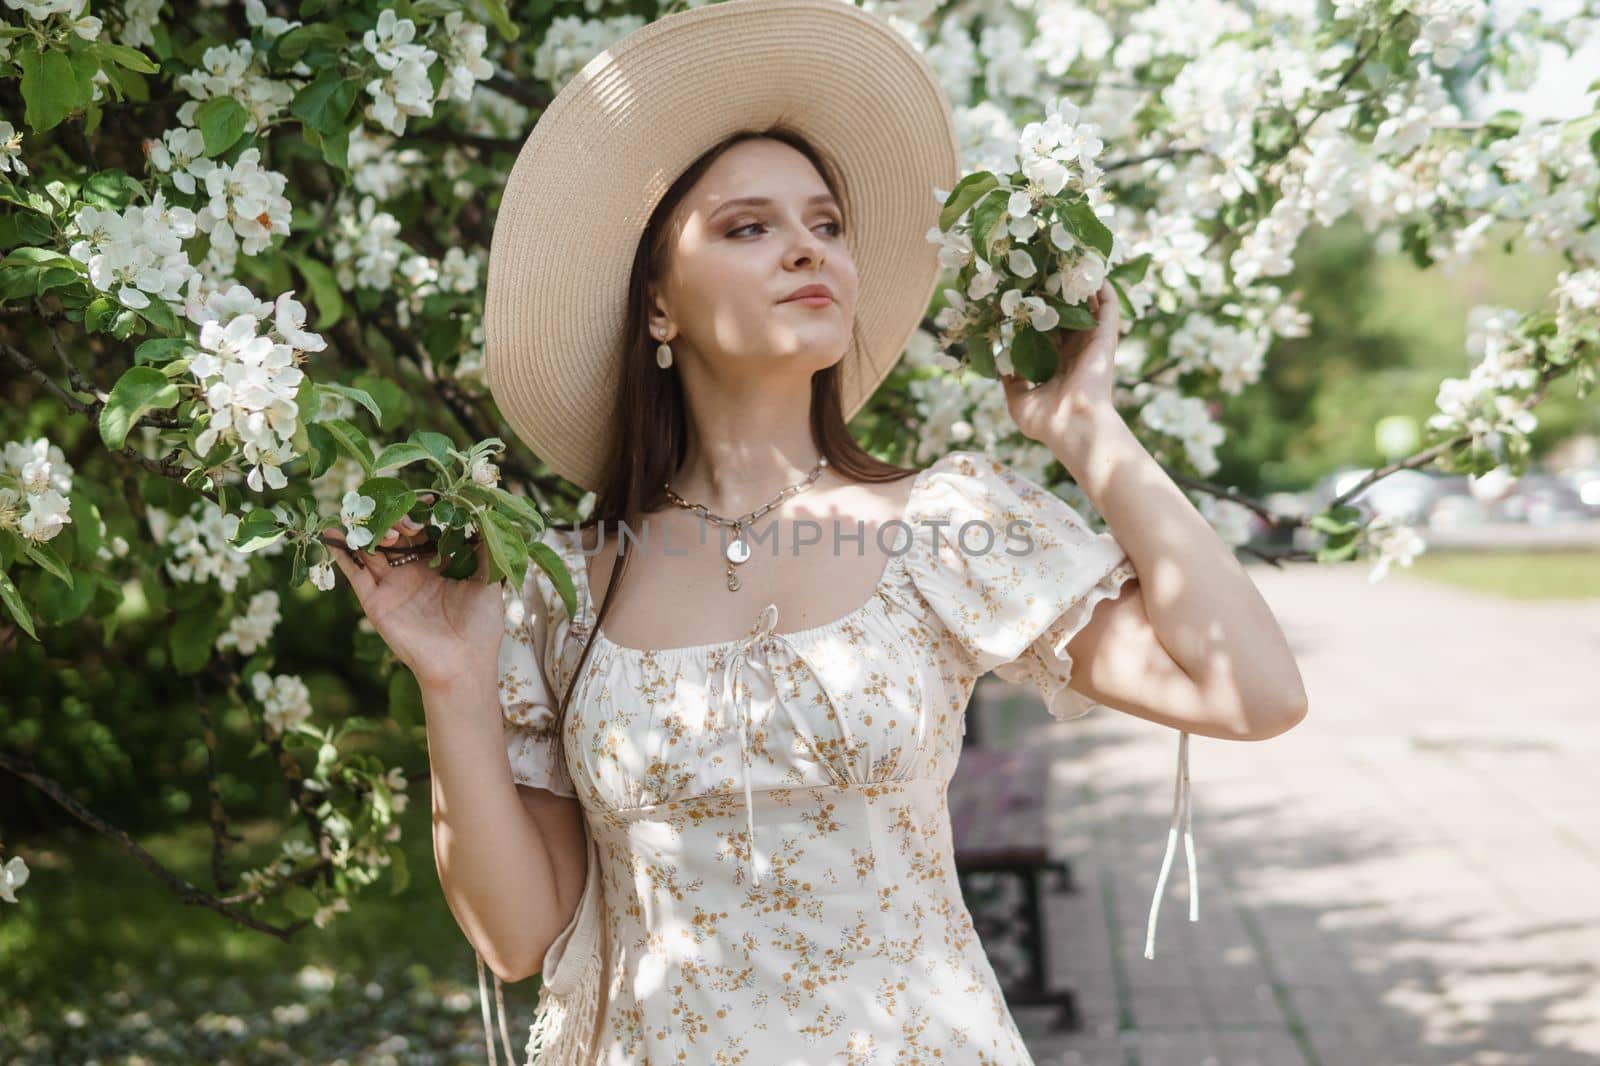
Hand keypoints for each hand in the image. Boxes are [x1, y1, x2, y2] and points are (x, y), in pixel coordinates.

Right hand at [324, 504, 506, 689]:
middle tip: (407, 518)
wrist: (462, 665)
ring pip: (370, 549)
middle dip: (396, 518)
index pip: (422, 531)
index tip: (429, 496)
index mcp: (435, 566)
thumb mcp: (488, 582)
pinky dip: (342, 553)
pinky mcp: (374, 601)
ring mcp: (390, 586)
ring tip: (371, 514)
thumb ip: (486, 549)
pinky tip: (333, 532)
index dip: (422, 513)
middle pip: (394, 536)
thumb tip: (489, 515)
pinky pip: (354, 573)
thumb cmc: (480, 628)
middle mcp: (410, 573)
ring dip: (369, 529)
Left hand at [1000, 279, 1119, 443]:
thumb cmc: (1047, 421)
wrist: (1073, 427)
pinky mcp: (1105, 338)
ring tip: (1067, 257)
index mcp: (1056, 363)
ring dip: (1079, 284)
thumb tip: (1000, 365)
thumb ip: (1011, 380)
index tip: (1021, 290)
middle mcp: (1075, 350)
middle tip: (1041, 265)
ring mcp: (1092, 342)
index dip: (1036, 311)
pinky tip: (1093, 267)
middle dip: (1055, 291)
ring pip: (1088, 306)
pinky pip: (1108, 307)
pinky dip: (1103, 288)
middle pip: (1066, 313)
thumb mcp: (1018, 400)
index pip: (1046, 330)